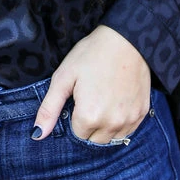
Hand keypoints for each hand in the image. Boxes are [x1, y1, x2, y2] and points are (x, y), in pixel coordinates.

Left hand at [31, 26, 151, 142]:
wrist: (126, 39)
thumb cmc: (91, 55)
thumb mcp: (64, 77)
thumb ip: (49, 109)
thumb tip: (37, 135)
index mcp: (89, 116)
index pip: (77, 135)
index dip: (74, 119)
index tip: (77, 102)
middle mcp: (111, 123)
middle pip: (94, 140)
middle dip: (88, 126)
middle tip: (90, 100)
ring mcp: (130, 119)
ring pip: (111, 138)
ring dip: (104, 127)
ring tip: (103, 101)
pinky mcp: (142, 113)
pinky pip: (128, 130)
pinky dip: (120, 123)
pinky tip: (116, 103)